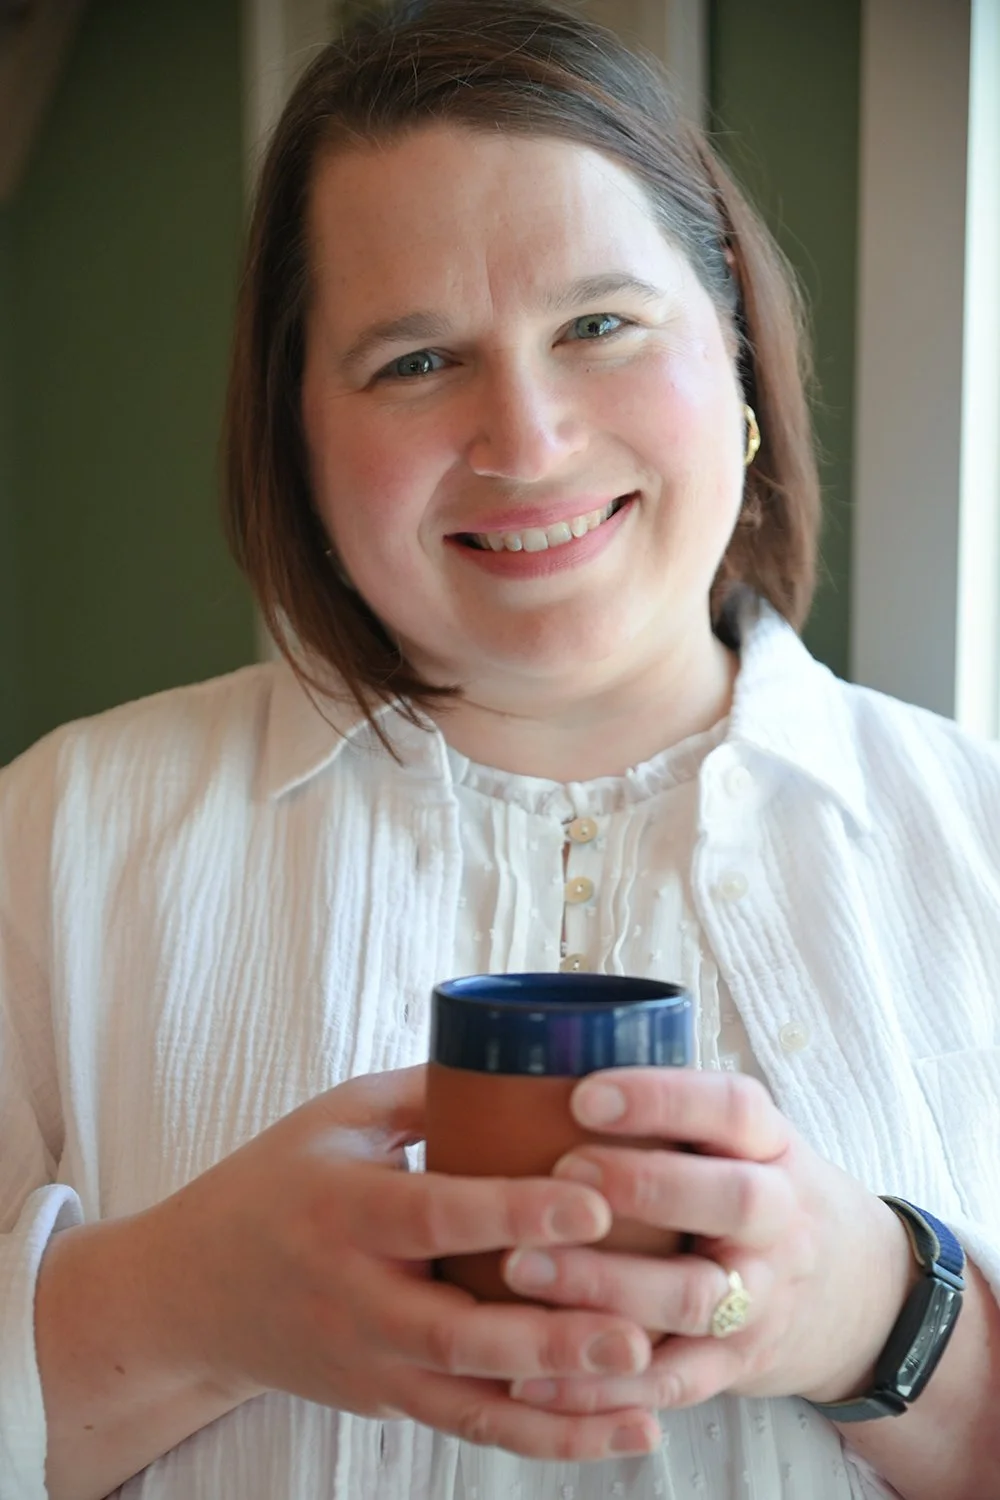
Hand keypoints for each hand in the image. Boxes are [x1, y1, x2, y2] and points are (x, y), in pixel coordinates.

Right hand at [137, 1067, 660, 1459]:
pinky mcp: (384, 1401)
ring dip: (560, 1409)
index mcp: (340, 1209)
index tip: (593, 1204)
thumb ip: (426, 1090)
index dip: (513, 1212)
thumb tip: (530, 1054)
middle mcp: (353, 1297)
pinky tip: (614, 1432)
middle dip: (549, 1338)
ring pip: (469, 1401)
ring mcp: (367, 1363)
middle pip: (455, 1332)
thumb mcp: (336, 1116)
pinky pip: (468, 1426)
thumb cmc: (275, 1181)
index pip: (433, 1213)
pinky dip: (542, 1439)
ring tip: (644, 1401)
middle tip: (635, 1329)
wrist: (194, 1290)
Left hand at [502, 1068, 915, 1414]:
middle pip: (731, 1200)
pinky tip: (530, 1375)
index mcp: (771, 1147)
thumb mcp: (744, 1140)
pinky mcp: (737, 1365)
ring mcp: (763, 1298)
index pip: (732, 1108)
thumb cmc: (758, 1192)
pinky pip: (672, 1382)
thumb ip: (674, 1111)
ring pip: (693, 1298)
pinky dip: (602, 1384)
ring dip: (605, 1286)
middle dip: (643, 1186)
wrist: (856, 1297)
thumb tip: (543, 1052)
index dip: (662, 1098)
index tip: (584, 1094)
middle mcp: (779, 1221)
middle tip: (561, 1174)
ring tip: (519, 1268)